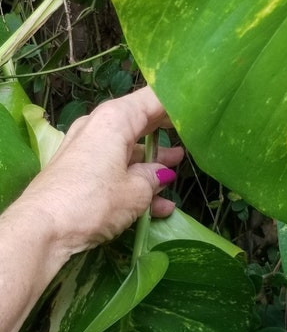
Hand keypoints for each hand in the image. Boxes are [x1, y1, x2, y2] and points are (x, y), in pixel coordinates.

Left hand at [16, 86, 183, 254]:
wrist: (41, 231)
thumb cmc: (95, 200)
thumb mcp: (136, 190)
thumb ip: (154, 176)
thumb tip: (161, 174)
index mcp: (116, 119)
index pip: (154, 99)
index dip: (178, 104)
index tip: (201, 112)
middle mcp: (100, 127)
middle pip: (141, 123)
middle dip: (166, 134)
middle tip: (193, 139)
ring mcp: (89, 151)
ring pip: (129, 151)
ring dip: (152, 166)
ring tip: (175, 177)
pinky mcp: (81, 173)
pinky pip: (115, 171)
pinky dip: (135, 184)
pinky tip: (158, 208)